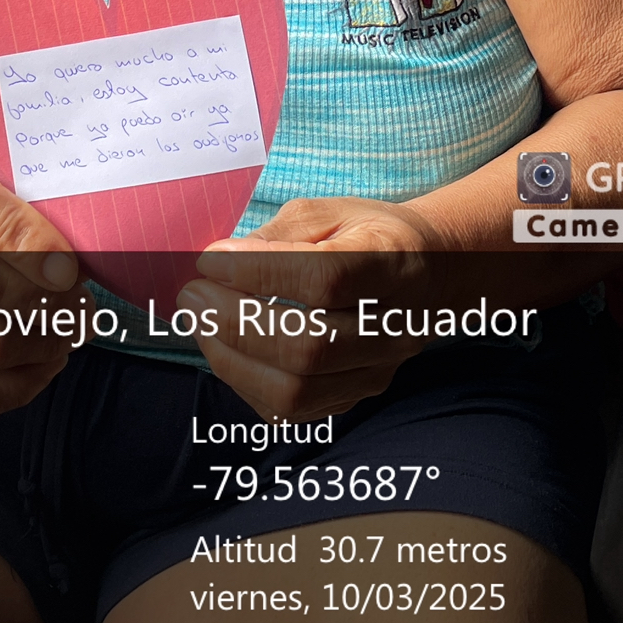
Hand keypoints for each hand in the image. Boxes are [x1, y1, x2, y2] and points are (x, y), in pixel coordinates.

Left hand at [178, 196, 438, 420]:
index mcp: (391, 262)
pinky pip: (292, 411)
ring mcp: (377, 371)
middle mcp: (392, 327)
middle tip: (191, 295)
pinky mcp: (356, 396)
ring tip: (200, 322)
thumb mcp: (330, 211)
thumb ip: (279, 234)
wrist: (431, 274)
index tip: (209, 260)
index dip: (259, 273)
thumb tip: (222, 262)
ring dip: (232, 360)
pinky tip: (224, 349)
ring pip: (297, 392)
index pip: (325, 278)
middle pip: (309, 346)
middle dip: (233, 322)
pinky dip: (246, 383)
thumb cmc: (370, 234)